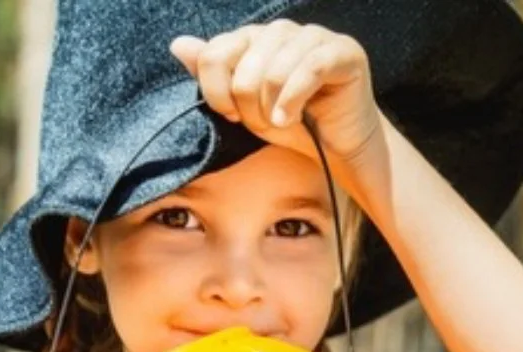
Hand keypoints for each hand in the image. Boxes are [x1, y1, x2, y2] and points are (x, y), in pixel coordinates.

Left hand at [170, 20, 381, 163]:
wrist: (341, 149)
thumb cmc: (295, 127)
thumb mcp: (244, 107)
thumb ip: (212, 76)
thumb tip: (178, 44)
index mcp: (257, 38)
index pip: (217, 51)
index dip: (215, 88)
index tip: (229, 114)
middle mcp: (284, 31)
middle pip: (246, 62)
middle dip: (248, 103)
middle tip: (263, 123)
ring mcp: (316, 37)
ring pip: (276, 67)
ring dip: (272, 105)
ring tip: (281, 124)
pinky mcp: (344, 51)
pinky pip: (309, 68)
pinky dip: (293, 99)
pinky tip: (290, 119)